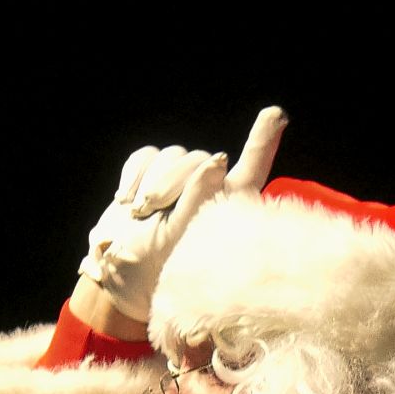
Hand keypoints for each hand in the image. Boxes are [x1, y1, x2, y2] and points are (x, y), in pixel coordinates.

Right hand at [75, 106, 288, 325]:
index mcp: (228, 207)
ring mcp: (179, 181)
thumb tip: (217, 159)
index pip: (252, 167)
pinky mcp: (150, 175)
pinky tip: (125, 202)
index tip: (275, 115)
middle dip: (169, 182)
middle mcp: (208, 188)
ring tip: (137, 215)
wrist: (118, 278)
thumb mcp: (179, 240)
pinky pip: (145, 156)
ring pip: (170, 155)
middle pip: (196, 159)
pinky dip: (132, 175)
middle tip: (148, 212)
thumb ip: (199, 198)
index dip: (263, 139)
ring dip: (149, 183)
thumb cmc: (158, 269)